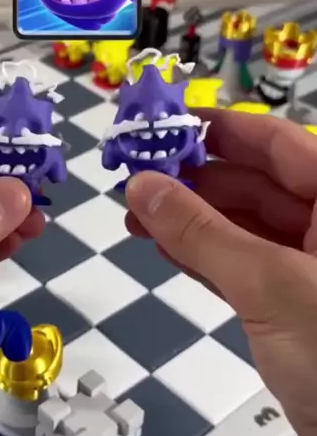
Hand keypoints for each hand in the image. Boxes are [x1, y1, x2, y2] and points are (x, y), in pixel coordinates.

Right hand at [125, 109, 316, 435]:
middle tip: (136, 174)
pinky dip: (206, 257)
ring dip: (194, 219)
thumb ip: (201, 232)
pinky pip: (246, 268)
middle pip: (261, 183)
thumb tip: (141, 185)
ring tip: (136, 212)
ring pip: (248, 227)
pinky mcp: (296, 312)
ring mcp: (314, 272)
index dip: (221, 130)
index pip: (280, 144)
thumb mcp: (268, 285)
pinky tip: (164, 247)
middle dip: (197, 177)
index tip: (165, 124)